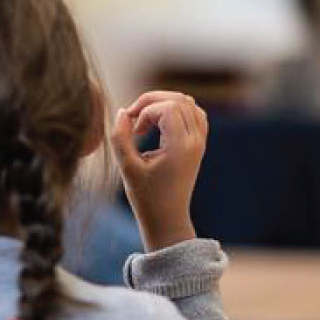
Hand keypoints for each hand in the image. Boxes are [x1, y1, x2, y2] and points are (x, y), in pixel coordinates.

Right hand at [110, 91, 207, 251]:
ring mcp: (200, 142)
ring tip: (145, 118)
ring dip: (163, 103)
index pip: (168, 108)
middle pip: (179, 99)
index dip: (146, 112)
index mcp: (181, 147)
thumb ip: (120, 137)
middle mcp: (195, 142)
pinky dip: (175, 110)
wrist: (167, 219)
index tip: (135, 131)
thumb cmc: (146, 198)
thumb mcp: (127, 168)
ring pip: (188, 102)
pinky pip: (194, 113)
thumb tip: (122, 112)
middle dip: (152, 102)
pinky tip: (159, 122)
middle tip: (133, 117)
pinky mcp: (198, 144)